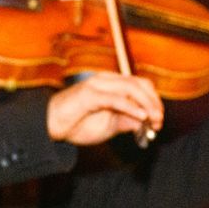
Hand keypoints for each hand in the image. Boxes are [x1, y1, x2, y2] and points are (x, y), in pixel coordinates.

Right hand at [46, 72, 164, 144]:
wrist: (50, 127)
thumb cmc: (76, 124)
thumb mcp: (109, 126)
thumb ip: (126, 121)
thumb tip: (146, 122)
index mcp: (111, 84)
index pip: (141, 85)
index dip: (154, 101)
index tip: (159, 121)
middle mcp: (106, 80)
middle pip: (140, 84)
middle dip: (154, 103)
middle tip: (159, 122)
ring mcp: (97, 85)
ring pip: (131, 88)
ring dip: (147, 105)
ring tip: (153, 120)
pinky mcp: (89, 95)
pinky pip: (116, 99)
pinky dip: (131, 107)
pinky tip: (141, 117)